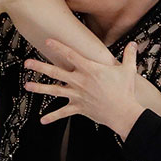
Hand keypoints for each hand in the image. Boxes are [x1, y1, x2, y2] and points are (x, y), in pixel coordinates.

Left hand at [25, 39, 144, 139]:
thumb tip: (134, 44)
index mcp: (89, 70)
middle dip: (39, 66)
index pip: (70, 55)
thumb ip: (129, 56)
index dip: (58, 46)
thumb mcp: (128, 71)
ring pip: (54, 91)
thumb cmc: (125, 91)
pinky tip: (42, 120)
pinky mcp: (78, 108)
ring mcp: (77, 95)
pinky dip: (52, 117)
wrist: (123, 112)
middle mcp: (79, 81)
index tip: (47, 41)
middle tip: (27, 62)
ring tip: (27, 86)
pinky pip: (62, 113)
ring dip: (39, 88)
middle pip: (55, 72)